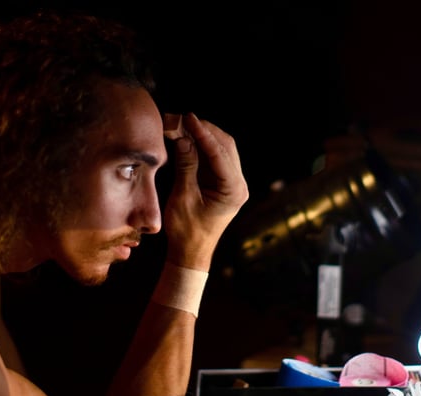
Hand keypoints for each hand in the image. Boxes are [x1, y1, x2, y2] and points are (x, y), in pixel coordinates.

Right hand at [163, 113, 248, 270]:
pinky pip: (215, 159)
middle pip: (226, 146)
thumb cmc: (186, 231)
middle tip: (182, 119)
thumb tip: (184, 139)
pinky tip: (187, 139)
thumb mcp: (183, 197)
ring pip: (222, 149)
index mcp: (234, 190)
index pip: (220, 153)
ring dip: (203, 137)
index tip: (188, 117)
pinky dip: (202, 147)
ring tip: (182, 126)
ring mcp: (233, 184)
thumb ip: (186, 167)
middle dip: (204, 131)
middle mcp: (238, 185)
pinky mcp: (223, 184)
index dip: (203, 133)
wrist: (190, 253)